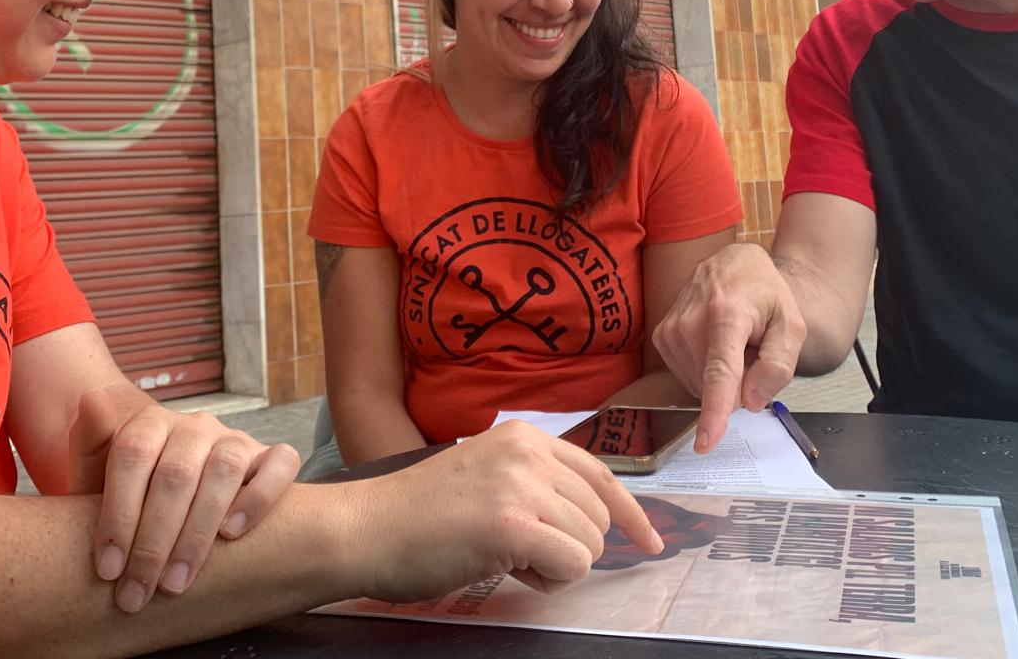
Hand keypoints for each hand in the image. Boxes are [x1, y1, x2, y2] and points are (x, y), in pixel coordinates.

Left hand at [69, 386, 300, 611]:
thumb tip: (91, 400)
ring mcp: (234, 439)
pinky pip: (279, 465)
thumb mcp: (98, 474)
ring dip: (197, 533)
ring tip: (175, 583)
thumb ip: (91, 441)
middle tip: (138, 593)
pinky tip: (232, 534)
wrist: (171, 497)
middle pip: (175, 474)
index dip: (118, 514)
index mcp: (150, 422)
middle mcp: (195, 425)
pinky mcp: (268, 457)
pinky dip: (259, 497)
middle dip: (153, 542)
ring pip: (224, 471)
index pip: (132, 455)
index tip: (107, 569)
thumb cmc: (130, 496)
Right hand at [348, 421, 663, 603]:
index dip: (630, 513)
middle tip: (517, 552)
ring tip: (504, 557)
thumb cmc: (419, 515)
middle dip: (570, 548)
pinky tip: (507, 569)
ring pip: (590, 545)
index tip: (651, 540)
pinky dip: (548, 581)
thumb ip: (536, 486)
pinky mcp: (513, 525)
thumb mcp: (487, 476)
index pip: (600, 474)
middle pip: (599, 517)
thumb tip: (592, 522)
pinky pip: (571, 567)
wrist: (366, 529)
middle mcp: (529, 452)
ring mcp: (522, 486)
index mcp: (524, 436)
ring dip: (556, 566)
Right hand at [652, 243, 805, 452]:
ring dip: (722, 376)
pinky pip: (689, 377)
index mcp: (727, 315)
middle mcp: (691, 321)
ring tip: (732, 341)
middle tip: (750, 347)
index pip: (720, 372)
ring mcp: (671, 330)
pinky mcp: (661, 337)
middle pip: (716, 386)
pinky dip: (706, 370)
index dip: (714, 411)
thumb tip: (750, 400)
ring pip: (701, 386)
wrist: (734, 264)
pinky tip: (714, 344)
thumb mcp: (791, 325)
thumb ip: (778, 366)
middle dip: (740, 381)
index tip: (705, 443)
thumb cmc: (765, 294)